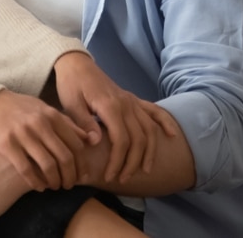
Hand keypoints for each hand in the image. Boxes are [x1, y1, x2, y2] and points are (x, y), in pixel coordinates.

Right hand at [0, 88, 89, 190]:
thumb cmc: (20, 109)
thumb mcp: (45, 109)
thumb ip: (67, 124)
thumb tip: (91, 139)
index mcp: (52, 115)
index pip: (76, 144)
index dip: (82, 163)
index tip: (81, 174)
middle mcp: (40, 124)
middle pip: (64, 157)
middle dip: (70, 176)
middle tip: (69, 185)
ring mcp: (23, 134)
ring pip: (47, 165)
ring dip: (54, 181)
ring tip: (55, 186)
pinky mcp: (7, 144)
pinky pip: (26, 169)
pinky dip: (36, 182)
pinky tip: (39, 186)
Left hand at [53, 52, 177, 182]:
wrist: (76, 64)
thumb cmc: (71, 85)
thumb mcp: (71, 105)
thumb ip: (84, 123)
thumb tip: (97, 142)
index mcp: (110, 106)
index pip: (121, 140)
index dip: (118, 161)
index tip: (110, 176)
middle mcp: (126, 104)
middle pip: (138, 139)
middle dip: (133, 162)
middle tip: (122, 179)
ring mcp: (132, 101)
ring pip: (149, 129)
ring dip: (149, 151)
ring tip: (144, 170)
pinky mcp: (133, 99)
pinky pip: (155, 111)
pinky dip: (165, 122)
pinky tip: (172, 135)